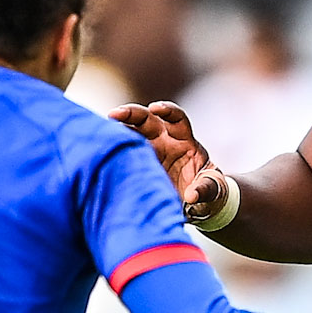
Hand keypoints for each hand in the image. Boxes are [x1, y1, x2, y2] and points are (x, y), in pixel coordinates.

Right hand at [109, 101, 227, 220]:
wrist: (194, 203)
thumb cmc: (206, 189)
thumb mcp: (213, 188)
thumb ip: (206, 188)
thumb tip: (192, 196)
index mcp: (184, 139)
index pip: (176, 118)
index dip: (167, 110)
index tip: (155, 109)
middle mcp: (163, 139)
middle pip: (146, 119)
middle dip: (130, 113)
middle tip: (114, 114)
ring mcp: (147, 150)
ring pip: (129, 133)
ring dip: (115, 130)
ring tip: (100, 132)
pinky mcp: (136, 163)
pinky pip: (122, 152)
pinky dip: (112, 150)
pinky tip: (98, 151)